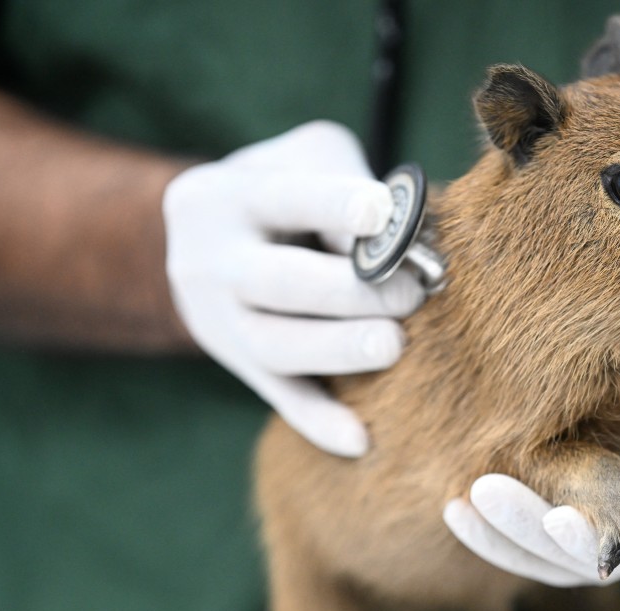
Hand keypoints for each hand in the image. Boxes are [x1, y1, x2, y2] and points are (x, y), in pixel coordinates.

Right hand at [164, 121, 424, 455]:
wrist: (208, 235)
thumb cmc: (287, 188)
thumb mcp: (306, 160)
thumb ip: (351, 186)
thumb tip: (404, 241)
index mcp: (228, 197)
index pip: (282, 198)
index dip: (333, 205)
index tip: (382, 214)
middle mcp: (211, 260)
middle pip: (275, 282)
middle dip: (348, 291)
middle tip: (412, 294)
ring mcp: (218, 319)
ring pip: (273, 346)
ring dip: (337, 350)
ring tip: (393, 347)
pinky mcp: (238, 364)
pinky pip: (279, 396)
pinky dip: (318, 421)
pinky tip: (359, 440)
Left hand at [443, 338, 619, 584]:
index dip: (597, 544)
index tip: (560, 519)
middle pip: (581, 561)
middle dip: (530, 534)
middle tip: (484, 496)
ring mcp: (610, 521)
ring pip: (550, 553)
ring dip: (504, 534)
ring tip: (460, 503)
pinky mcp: (578, 499)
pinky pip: (537, 522)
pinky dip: (499, 518)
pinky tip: (457, 501)